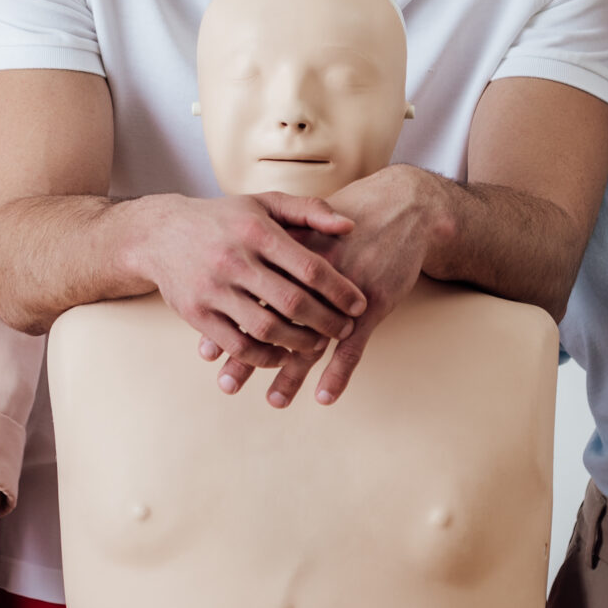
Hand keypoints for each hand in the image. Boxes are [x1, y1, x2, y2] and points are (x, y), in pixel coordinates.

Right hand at [134, 193, 367, 390]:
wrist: (160, 234)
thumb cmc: (222, 218)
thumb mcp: (264, 203)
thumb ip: (309, 210)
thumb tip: (350, 226)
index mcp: (256, 230)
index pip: (309, 267)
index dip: (340, 290)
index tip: (359, 305)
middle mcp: (234, 259)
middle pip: (292, 301)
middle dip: (326, 321)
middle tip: (344, 330)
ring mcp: (212, 289)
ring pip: (266, 328)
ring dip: (299, 343)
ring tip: (317, 345)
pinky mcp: (196, 314)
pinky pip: (237, 345)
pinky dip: (265, 356)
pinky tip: (282, 354)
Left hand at [219, 165, 443, 405]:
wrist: (400, 206)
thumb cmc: (348, 221)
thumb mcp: (306, 227)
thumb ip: (274, 254)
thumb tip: (241, 281)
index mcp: (287, 258)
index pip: (249, 298)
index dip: (229, 324)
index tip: (208, 353)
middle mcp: (308, 278)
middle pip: (271, 321)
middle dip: (248, 355)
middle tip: (228, 384)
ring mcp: (340, 293)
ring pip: (310, 340)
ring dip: (290, 373)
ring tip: (274, 401)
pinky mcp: (371, 304)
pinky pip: (352, 346)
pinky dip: (338, 373)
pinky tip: (325, 396)